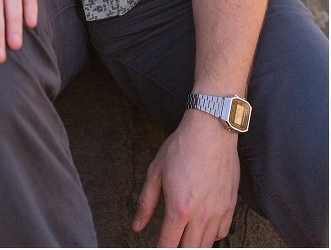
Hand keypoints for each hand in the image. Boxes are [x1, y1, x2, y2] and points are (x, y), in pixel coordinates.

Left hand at [132, 109, 239, 246]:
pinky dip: (211, 236)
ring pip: (207, 244)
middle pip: (190, 249)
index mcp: (179, 208)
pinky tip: (203, 228)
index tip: (157, 247)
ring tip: (185, 237)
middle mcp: (201, 215)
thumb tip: (137, 226)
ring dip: (194, 244)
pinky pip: (222, 233)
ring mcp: (218, 211)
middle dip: (178, 249)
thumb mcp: (155, 171)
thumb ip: (146, 202)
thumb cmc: (182, 147)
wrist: (211, 130)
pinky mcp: (231, 205)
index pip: (169, 245)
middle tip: (171, 241)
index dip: (161, 249)